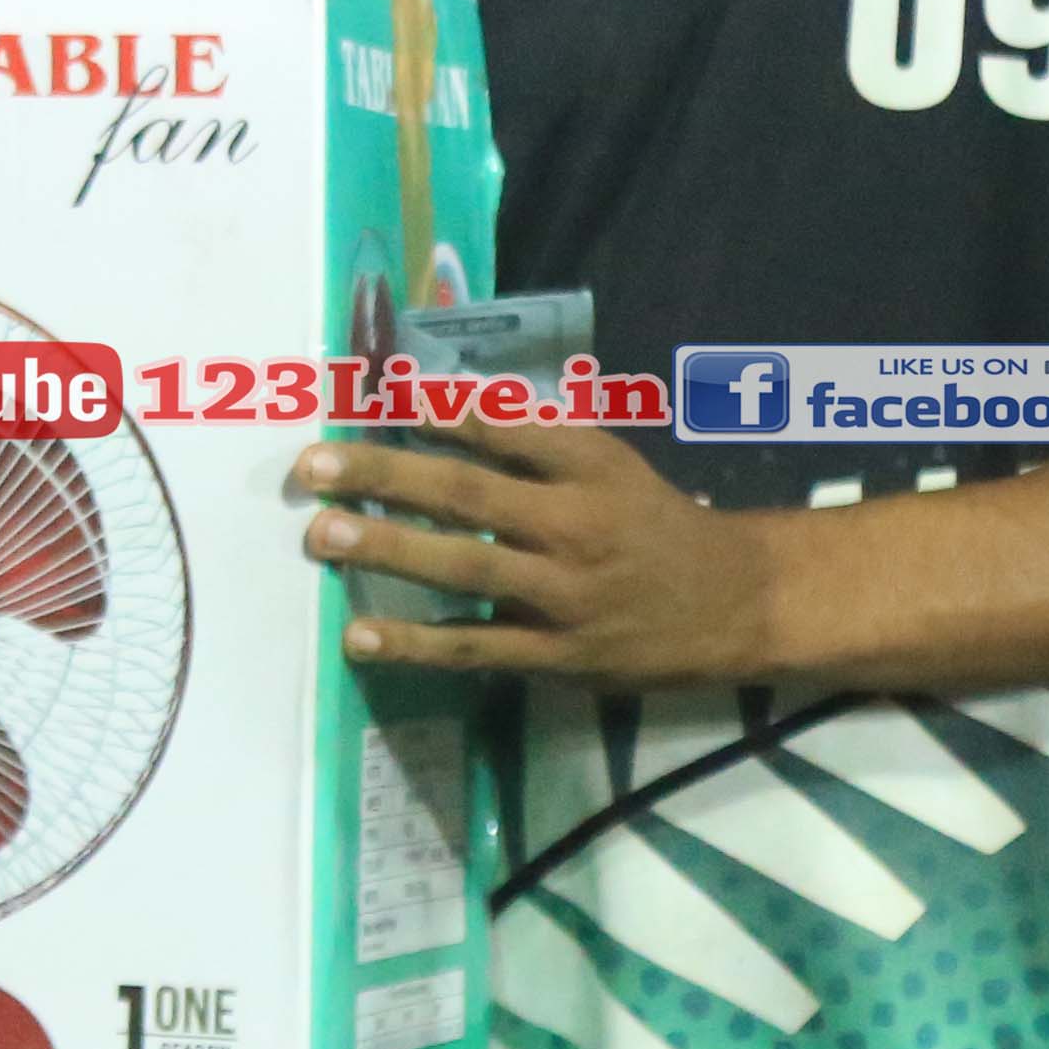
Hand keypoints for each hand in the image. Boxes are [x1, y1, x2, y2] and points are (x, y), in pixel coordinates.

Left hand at [290, 419, 784, 688]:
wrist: (734, 604)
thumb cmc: (654, 523)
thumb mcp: (609, 462)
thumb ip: (534, 438)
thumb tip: (443, 401)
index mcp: (588, 464)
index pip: (500, 427)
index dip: (434, 408)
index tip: (370, 393)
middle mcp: (574, 523)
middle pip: (466, 492)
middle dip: (384, 475)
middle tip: (313, 466)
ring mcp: (563, 593)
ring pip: (464, 567)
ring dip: (387, 549)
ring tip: (322, 535)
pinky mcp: (557, 655)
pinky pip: (475, 646)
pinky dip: (415, 642)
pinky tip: (360, 637)